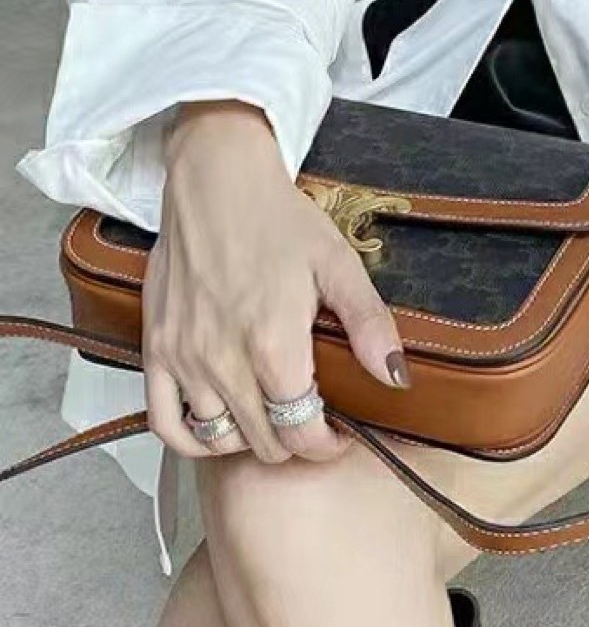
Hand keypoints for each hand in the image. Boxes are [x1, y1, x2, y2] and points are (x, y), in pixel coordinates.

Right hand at [142, 100, 409, 463]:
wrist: (216, 181)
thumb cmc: (279, 219)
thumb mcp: (339, 265)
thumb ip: (369, 325)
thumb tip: (396, 378)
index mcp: (274, 345)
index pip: (302, 432)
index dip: (326, 445)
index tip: (339, 433)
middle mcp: (225, 360)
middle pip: (265, 442)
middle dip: (295, 440)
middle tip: (311, 419)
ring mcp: (185, 358)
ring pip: (218, 439)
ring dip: (251, 438)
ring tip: (272, 416)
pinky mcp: (156, 349)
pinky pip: (165, 423)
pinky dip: (193, 439)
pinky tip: (219, 427)